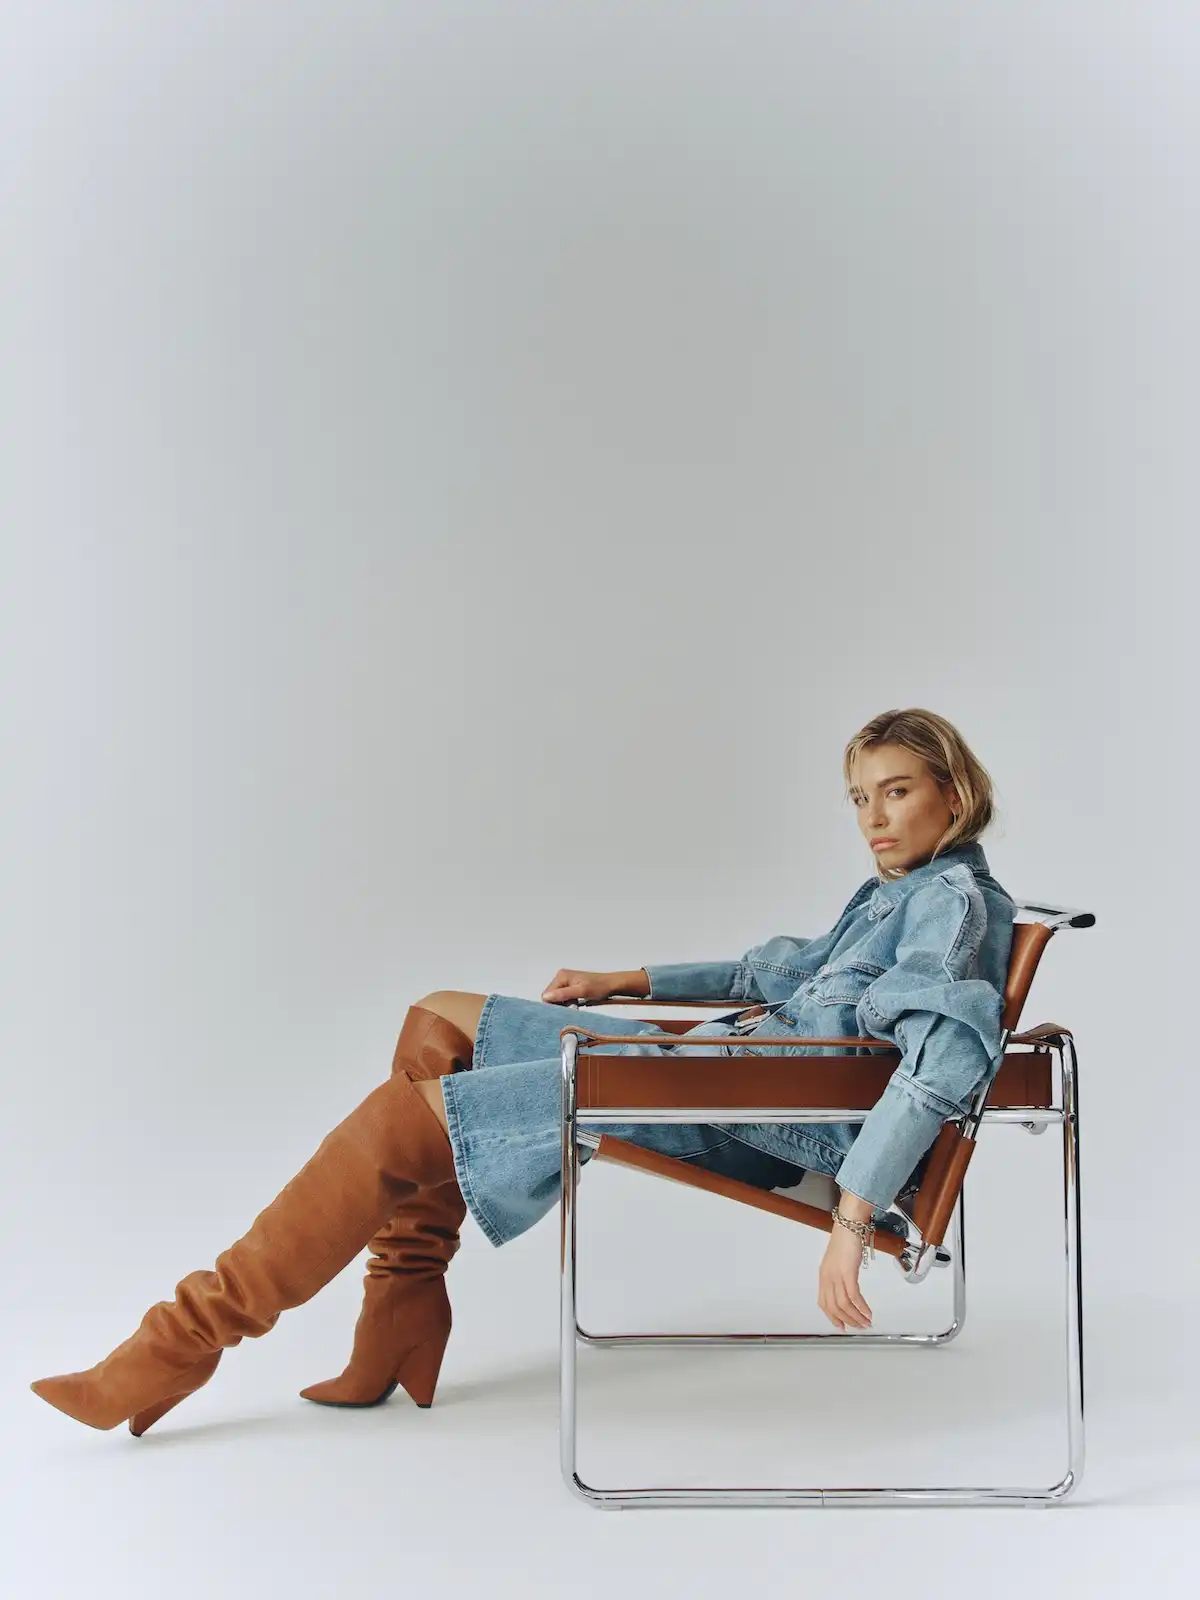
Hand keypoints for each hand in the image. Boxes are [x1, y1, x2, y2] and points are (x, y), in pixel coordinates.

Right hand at [541, 969, 620, 1004]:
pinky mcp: (570, 987)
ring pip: (557, 999)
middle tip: (572, 1006)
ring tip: (576, 1005)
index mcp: (561, 976)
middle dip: (559, 1005)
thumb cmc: (600, 986)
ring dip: (564, 1005)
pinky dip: (568, 1003)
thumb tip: (547, 997)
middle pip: (551, 997)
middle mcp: (562, 977)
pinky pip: (563, 998)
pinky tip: (576, 1004)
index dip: (554, 1004)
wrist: (612, 985)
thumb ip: (563, 994)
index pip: (547, 995)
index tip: (565, 1008)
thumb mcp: (581, 991)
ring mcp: (566, 982)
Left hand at [817, 1215, 874, 1330]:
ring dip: (856, 1317)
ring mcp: (836, 1275)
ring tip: (866, 1323)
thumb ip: (839, 1276)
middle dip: (848, 1320)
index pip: (824, 1303)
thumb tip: (848, 1291)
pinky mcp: (847, 1272)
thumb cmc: (846, 1240)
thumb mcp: (838, 1262)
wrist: (849, 1225)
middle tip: (859, 1327)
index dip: (832, 1317)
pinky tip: (868, 1312)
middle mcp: (827, 1277)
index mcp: (823, 1275)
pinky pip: (853, 1296)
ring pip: (843, 1304)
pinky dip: (861, 1307)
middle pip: (834, 1307)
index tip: (842, 1326)